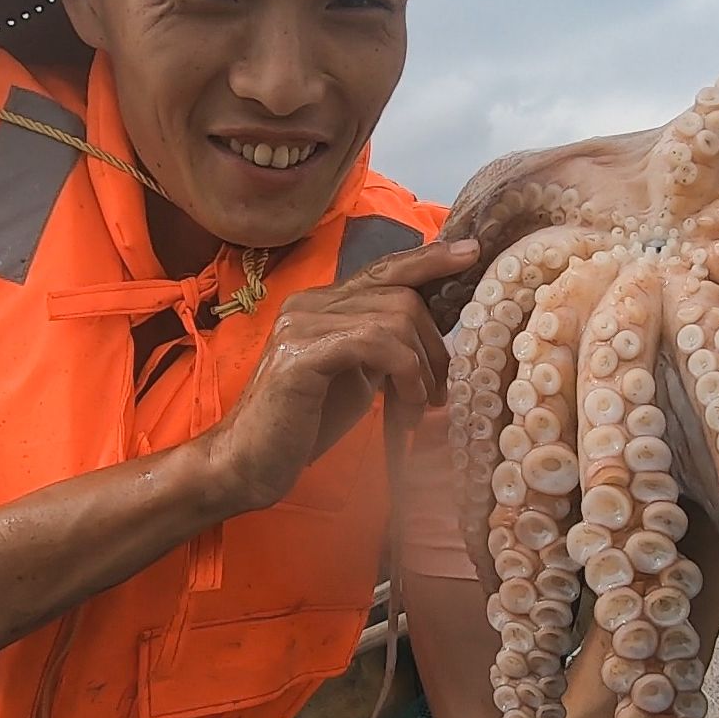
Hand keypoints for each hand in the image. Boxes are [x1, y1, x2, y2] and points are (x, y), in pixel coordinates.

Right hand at [205, 239, 480, 513]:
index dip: (430, 260)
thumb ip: (384, 349)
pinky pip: (375, 343)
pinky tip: (404, 405)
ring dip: (421, 367)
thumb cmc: (303, 426)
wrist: (247, 464)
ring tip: (418, 406)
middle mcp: (310, 303)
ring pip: (393, 317)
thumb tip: (432, 341)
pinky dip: (404, 373)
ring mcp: (302, 324)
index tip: (471, 253)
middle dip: (434, 345)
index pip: (385, 268)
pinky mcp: (302, 354)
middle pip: (400, 295)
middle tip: (437, 393)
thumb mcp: (356, 377)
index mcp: (322, 304)